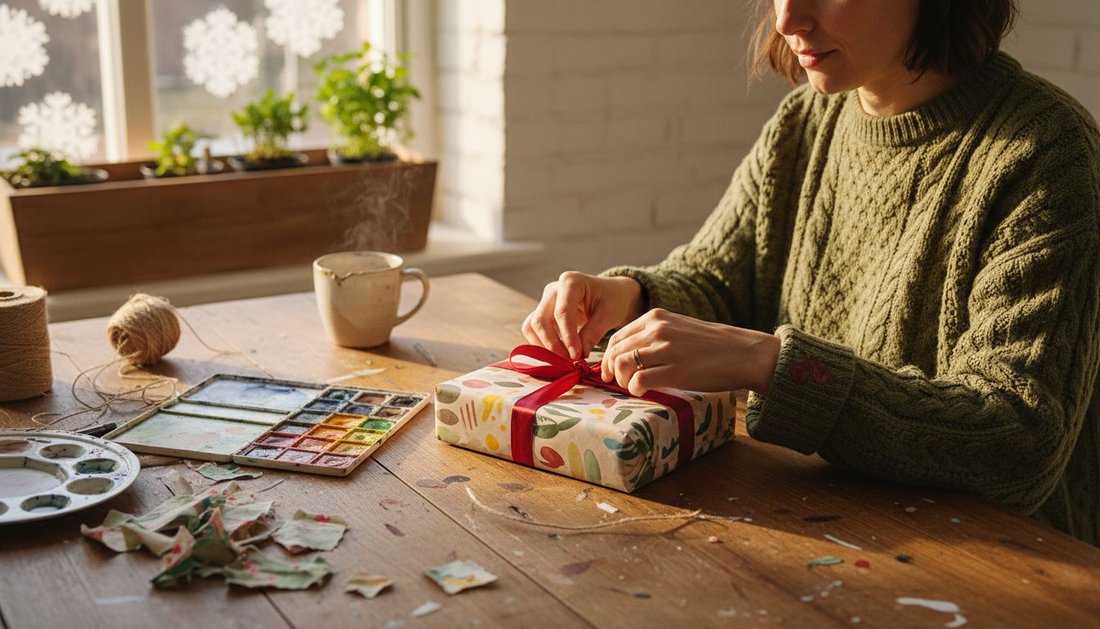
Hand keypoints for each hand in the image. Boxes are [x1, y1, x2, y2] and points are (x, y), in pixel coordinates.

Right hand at [522, 272, 645, 359]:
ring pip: (532, 326)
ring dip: (544, 346)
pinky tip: (558, 356)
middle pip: (541, 319)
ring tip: (564, 360)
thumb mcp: (609, 314)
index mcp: (571, 281)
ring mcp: (545, 301)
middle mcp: (553, 290)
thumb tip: (578, 355)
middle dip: (553, 344)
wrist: (612, 295)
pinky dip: (542, 345)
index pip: (562, 312)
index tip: (576, 356)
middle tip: (570, 362)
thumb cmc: (613, 300)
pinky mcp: (543, 314)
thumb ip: (593, 333)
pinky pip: (533, 331)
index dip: (568, 337)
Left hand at [600, 308, 779, 396]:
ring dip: (622, 381)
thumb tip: (626, 355)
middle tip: (619, 383)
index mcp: (656, 317)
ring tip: (634, 387)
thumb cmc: (712, 345)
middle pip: (615, 351)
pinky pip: (639, 380)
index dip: (608, 357)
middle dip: (611, 370)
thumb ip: (653, 335)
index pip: (617, 336)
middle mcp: (657, 329)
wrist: (743, 353)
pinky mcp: (674, 370)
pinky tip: (644, 392)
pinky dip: (635, 389)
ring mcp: (665, 349)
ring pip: (622, 364)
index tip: (610, 371)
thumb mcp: (678, 328)